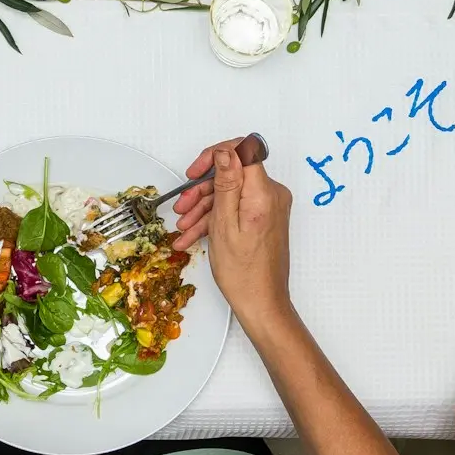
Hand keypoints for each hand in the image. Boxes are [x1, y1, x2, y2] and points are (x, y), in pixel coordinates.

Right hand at [171, 139, 291, 321]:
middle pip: (232, 174)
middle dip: (202, 189)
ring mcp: (269, 207)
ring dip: (204, 208)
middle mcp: (272, 195)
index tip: (195, 172)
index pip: (242, 151)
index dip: (215, 156)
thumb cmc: (243, 272)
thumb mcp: (224, 224)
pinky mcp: (264, 217)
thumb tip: (226, 152)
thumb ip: (226, 183)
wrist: (261, 302)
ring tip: (184, 227)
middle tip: (183, 206)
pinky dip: (215, 218)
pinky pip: (236, 208)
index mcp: (264, 194)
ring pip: (230, 193)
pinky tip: (194, 235)